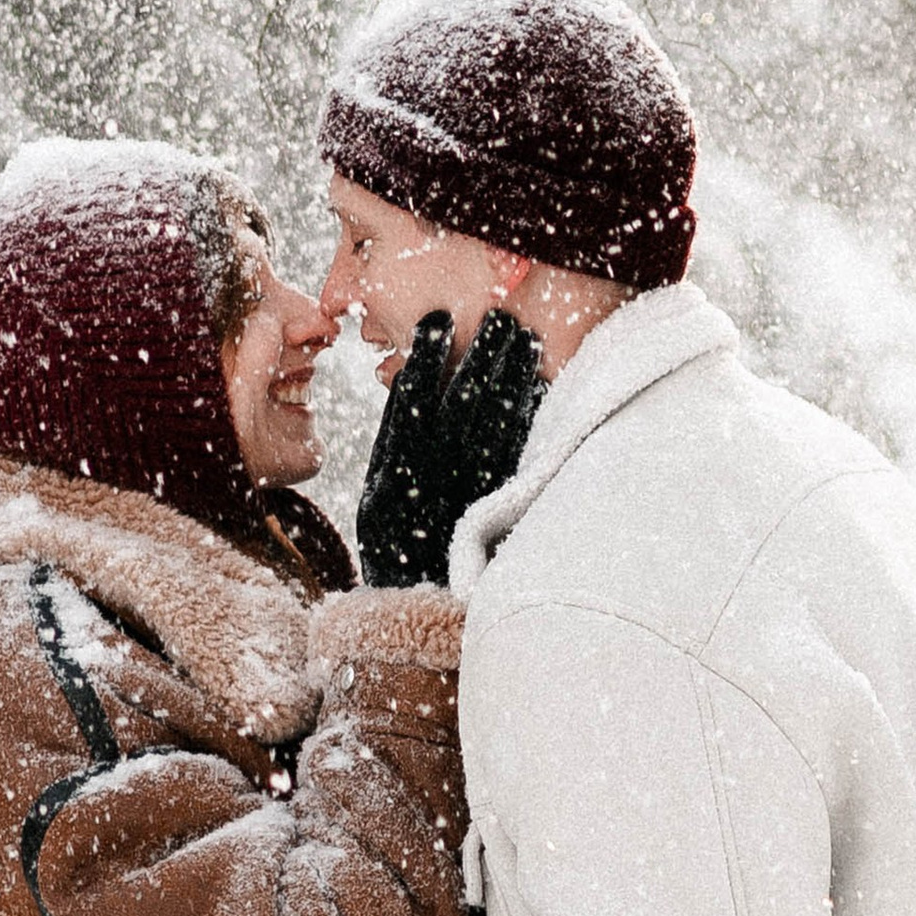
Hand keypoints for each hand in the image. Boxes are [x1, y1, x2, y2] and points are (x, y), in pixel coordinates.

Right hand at [354, 307, 546, 586]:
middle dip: (484, 352)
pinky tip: (537, 386)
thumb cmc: (395, 538)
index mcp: (400, 462)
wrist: (420, 599)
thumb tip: (410, 383)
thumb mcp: (378, 490)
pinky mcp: (502, 497)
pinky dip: (530, 413)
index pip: (415, 393)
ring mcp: (475, 480)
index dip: (428, 353)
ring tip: (524, 340)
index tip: (439, 319)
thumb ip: (395, 439)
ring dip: (515, 374)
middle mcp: (439, 467)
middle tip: (500, 316)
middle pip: (467, 395)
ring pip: (500, 416)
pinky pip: (520, 447)